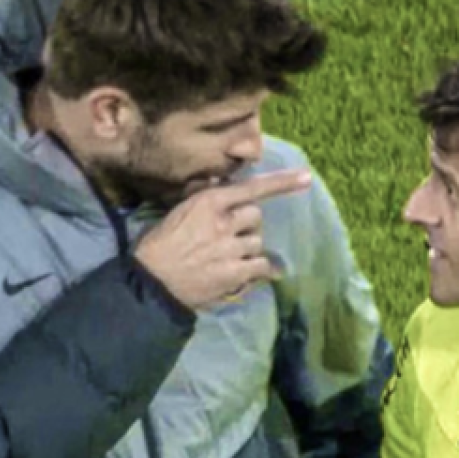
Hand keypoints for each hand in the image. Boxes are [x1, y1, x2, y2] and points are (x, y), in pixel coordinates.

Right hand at [134, 169, 311, 309]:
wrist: (152, 281)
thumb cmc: (158, 245)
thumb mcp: (177, 212)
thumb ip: (202, 200)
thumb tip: (219, 183)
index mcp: (208, 202)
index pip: (251, 187)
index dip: (281, 182)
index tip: (306, 177)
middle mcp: (224, 221)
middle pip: (255, 216)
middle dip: (246, 225)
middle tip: (230, 236)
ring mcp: (231, 247)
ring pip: (257, 242)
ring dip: (247, 249)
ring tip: (228, 258)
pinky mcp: (236, 271)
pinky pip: (261, 266)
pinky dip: (261, 270)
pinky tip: (252, 273)